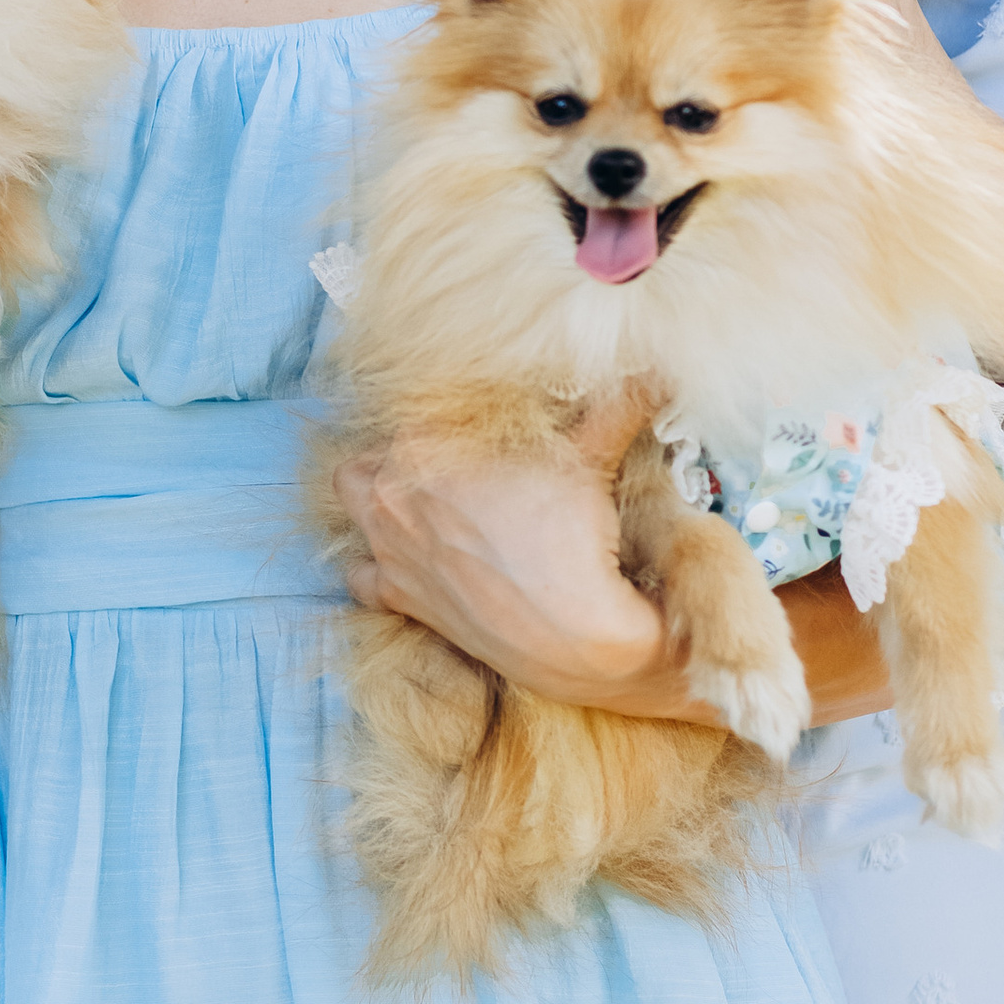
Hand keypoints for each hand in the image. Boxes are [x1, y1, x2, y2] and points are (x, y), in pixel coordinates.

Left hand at [336, 397, 675, 709]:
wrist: (570, 633)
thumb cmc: (573, 540)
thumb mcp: (593, 457)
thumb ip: (615, 404)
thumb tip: (653, 371)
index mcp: (424, 445)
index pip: (415, 404)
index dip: (445, 410)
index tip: (473, 420)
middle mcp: (391, 491)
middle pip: (375, 445)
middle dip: (402, 446)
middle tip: (449, 455)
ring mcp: (388, 546)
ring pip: (350, 496)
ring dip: (373, 491)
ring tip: (416, 494)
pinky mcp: (398, 596)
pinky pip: (360, 576)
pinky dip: (374, 566)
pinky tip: (406, 558)